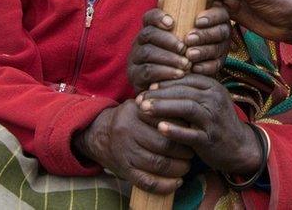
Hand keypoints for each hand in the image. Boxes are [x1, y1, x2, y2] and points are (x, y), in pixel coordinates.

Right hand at [76, 100, 191, 193]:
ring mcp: (125, 153)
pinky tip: (177, 183)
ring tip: (187, 166)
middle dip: (183, 151)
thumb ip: (161, 106)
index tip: (193, 132)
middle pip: (164, 144)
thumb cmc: (128, 119)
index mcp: (135, 113)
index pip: (165, 120)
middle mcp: (128, 132)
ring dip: (177, 168)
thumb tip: (190, 112)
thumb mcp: (140, 106)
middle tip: (192, 152)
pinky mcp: (124, 170)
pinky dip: (165, 185)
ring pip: (157, 164)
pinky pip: (147, 182)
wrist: (98, 133)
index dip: (183, 128)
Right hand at [128, 6, 231, 92]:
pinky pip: (147, 72)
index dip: (159, 16)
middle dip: (167, 40)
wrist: (175, 93)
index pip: (149, 17)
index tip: (172, 22)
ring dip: (168, 57)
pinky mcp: (135, 78)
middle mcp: (139, 43)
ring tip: (186, 64)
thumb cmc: (185, 63)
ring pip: (147, 53)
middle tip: (184, 48)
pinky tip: (179, 75)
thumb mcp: (190, 43)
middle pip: (147, 34)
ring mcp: (135, 60)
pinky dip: (164, 72)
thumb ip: (195, 24)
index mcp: (151, 31)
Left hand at [138, 75, 262, 176]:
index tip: (147, 87)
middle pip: (183, 91)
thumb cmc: (216, 121)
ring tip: (143, 109)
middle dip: (159, 94)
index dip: (165, 82)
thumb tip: (156, 85)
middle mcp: (215, 99)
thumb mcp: (207, 101)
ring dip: (163, 107)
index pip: (185, 79)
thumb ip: (188, 91)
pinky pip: (191, 133)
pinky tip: (159, 128)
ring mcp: (214, 119)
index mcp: (213, 87)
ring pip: (187, 108)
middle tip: (139, 98)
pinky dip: (175, 130)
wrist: (240, 146)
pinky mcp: (211, 138)